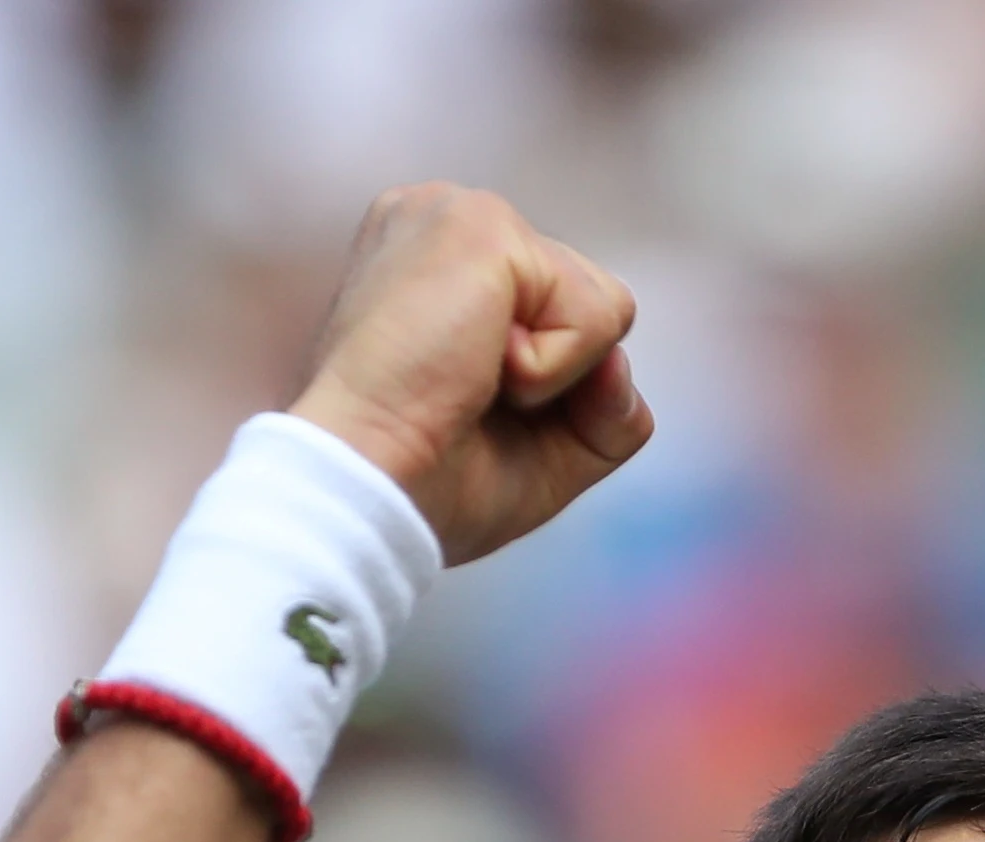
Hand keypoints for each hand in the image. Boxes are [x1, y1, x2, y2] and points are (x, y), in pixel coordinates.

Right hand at [288, 184, 654, 566]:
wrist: (361, 488)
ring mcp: (461, 211)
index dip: (544, 390)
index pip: (562, 314)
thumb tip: (622, 361)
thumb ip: (606, 406)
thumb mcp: (544, 451)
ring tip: (462, 378)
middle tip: (458, 399)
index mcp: (438, 258)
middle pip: (591, 306)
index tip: (449, 405)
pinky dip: (552, 373)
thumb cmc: (426, 481)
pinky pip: (598, 317)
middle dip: (556, 383)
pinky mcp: (484, 227)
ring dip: (552, 378)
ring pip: (603, 309)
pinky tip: (472, 368)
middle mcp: (443, 216)